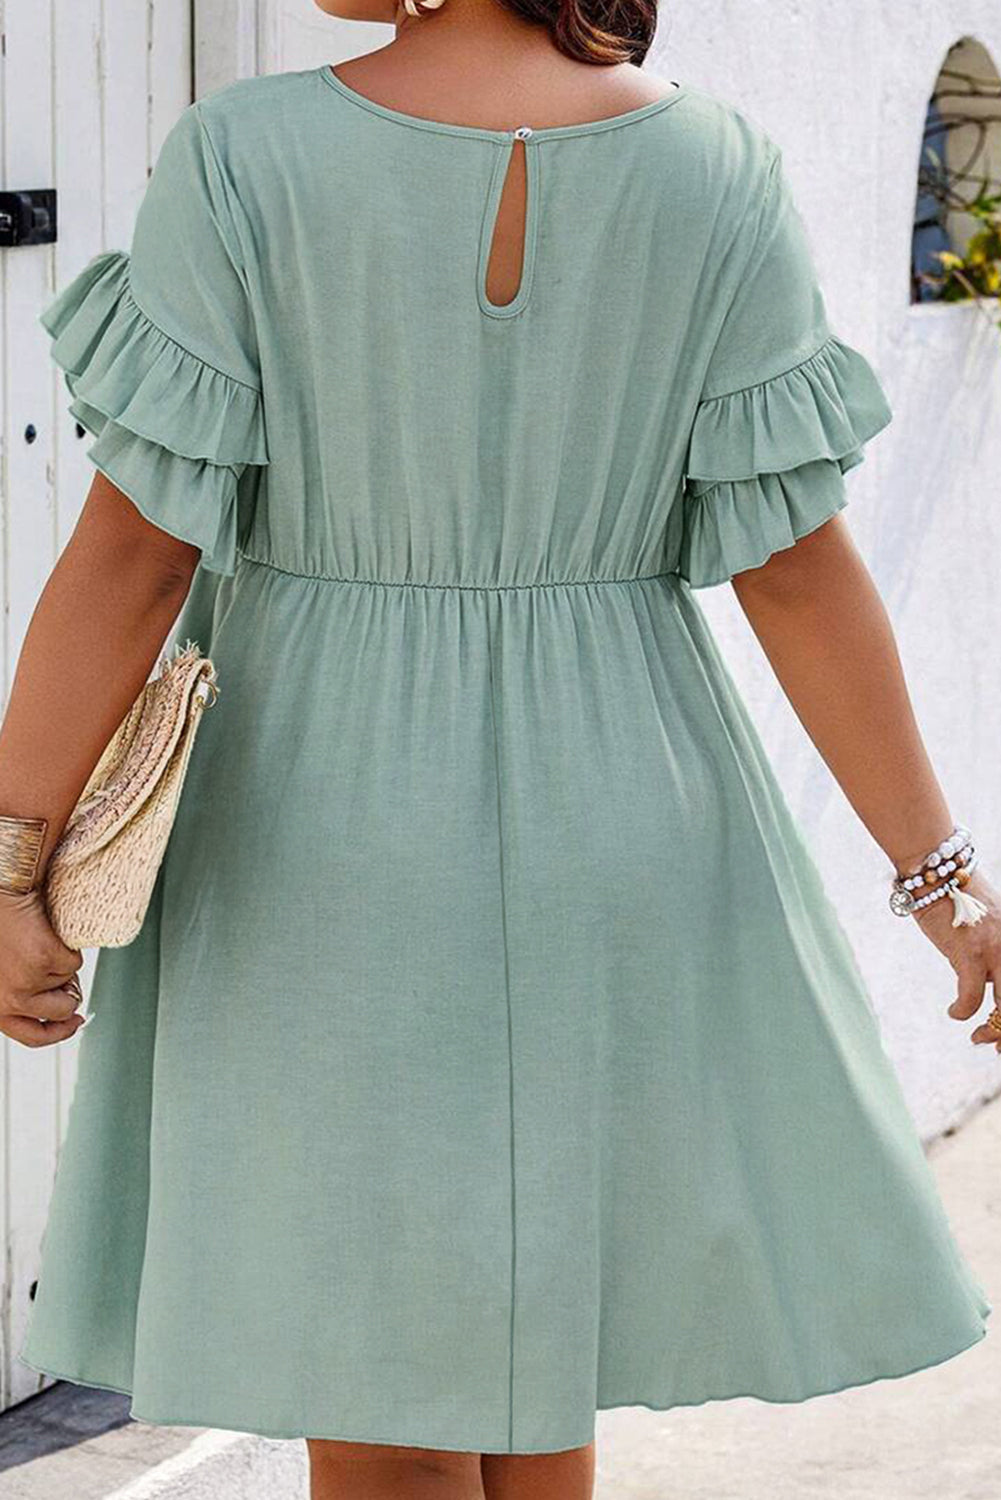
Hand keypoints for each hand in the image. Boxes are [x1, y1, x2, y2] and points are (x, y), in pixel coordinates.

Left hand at [0, 886, 85, 1045]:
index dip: (59, 1033)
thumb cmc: (2, 931)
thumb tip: (68, 1012)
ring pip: (70, 983)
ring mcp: (27, 981)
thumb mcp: (6, 975)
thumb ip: (25, 997)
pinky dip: (66, 947)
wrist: (2, 896)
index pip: (32, 1037)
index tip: (75, 1022)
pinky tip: (46, 933)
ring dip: (63, 966)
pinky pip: (73, 962)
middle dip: (69, 997)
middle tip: (68, 981)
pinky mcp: (45, 959)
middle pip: (59, 1013)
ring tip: (41, 943)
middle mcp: (8, 1000)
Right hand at [910, 866, 1000, 1050]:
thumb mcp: (991, 925)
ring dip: (992, 1031)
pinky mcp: (971, 956)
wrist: (938, 873)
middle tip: (998, 1045)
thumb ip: (994, 953)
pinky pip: (971, 999)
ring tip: (979, 1038)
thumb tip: (985, 983)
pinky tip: (954, 1012)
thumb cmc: (958, 898)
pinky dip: (962, 1011)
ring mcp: (996, 953)